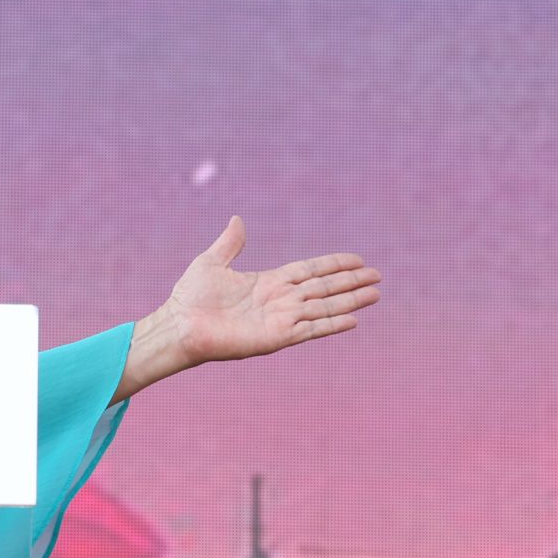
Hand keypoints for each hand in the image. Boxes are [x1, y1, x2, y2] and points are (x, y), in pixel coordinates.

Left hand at [116, 216, 380, 399]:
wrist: (180, 324)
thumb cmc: (191, 296)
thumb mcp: (212, 262)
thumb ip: (230, 243)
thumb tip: (237, 219)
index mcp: (268, 282)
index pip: (310, 270)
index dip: (333, 264)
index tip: (357, 259)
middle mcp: (280, 300)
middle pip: (324, 287)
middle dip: (350, 281)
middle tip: (378, 275)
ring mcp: (280, 319)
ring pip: (324, 307)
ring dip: (350, 301)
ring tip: (375, 294)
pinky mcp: (277, 337)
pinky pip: (311, 329)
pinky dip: (332, 324)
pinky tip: (353, 319)